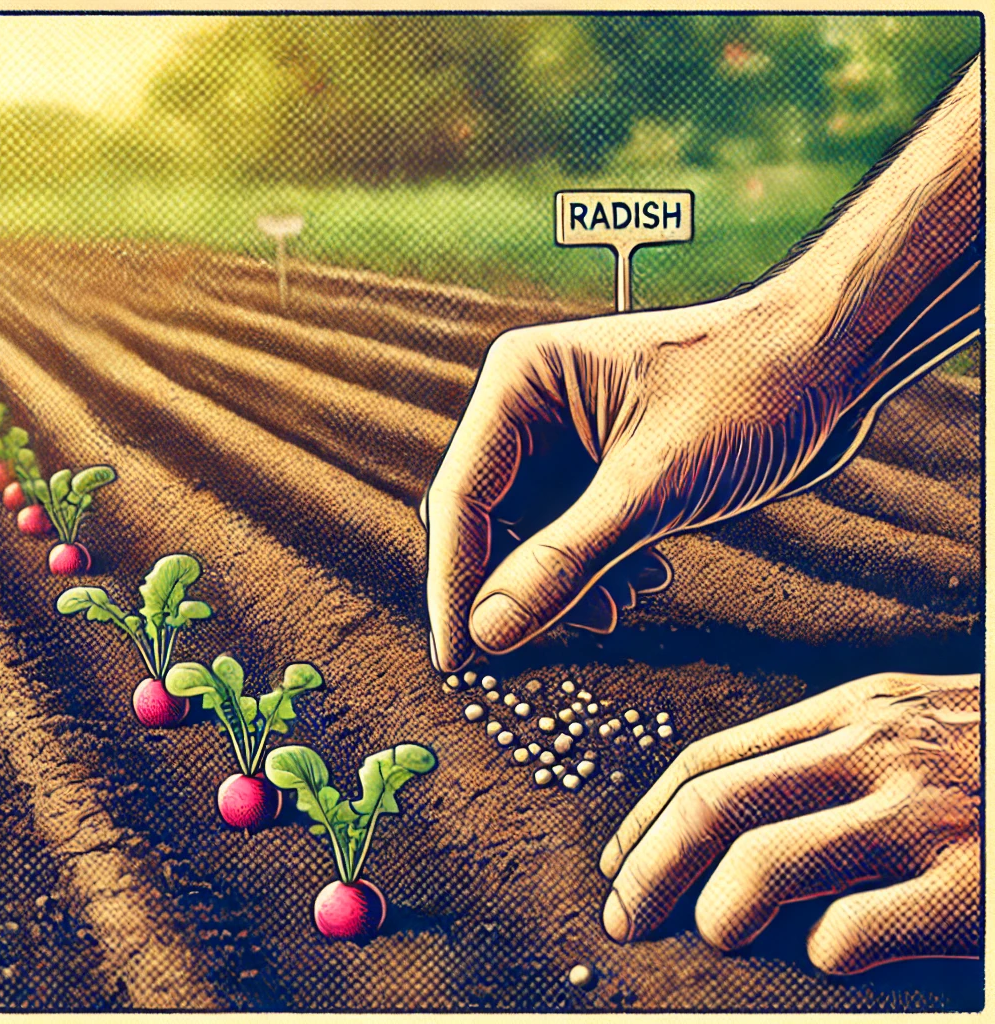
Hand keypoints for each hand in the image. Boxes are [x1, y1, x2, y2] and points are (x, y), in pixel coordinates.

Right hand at [422, 60, 978, 673]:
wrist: (833, 363)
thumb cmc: (751, 389)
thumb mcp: (653, 486)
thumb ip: (565, 562)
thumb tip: (489, 631)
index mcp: (521, 383)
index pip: (460, 497)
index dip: (454, 583)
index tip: (458, 658)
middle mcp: (533, 408)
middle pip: (489, 521)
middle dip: (517, 586)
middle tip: (537, 647)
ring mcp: (569, 438)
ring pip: (533, 537)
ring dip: (565, 584)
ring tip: (617, 610)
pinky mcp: (606, 465)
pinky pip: (575, 534)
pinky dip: (599, 569)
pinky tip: (644, 581)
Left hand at [599, 672, 979, 974]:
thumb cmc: (986, 758)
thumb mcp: (904, 728)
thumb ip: (824, 759)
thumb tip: (729, 827)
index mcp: (849, 714)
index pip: (712, 758)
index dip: (647, 813)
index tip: (617, 861)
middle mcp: (873, 752)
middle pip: (717, 805)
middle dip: (649, 867)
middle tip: (625, 917)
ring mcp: (920, 816)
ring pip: (764, 862)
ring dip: (716, 911)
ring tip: (713, 937)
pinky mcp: (970, 886)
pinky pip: (854, 929)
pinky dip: (820, 951)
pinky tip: (825, 959)